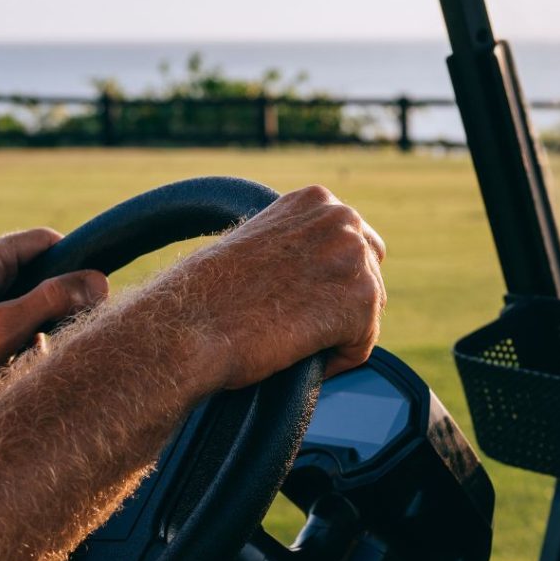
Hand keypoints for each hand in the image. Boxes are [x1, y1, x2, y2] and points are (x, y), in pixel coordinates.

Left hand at [0, 229, 108, 449]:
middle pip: (38, 271)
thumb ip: (52, 302)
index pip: (46, 241)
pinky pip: (8, 320)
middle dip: (60, 301)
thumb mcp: (3, 330)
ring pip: (26, 299)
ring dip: (40, 326)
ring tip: (35, 354)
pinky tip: (16, 364)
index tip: (95, 296)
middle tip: (68, 333)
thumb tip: (100, 282)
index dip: (77, 263)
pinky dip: (21, 339)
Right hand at [154, 184, 385, 390]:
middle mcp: (342, 218)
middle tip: (300, 330)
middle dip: (340, 306)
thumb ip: (296, 246)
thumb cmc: (209, 296)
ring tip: (294, 343)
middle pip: (368, 276)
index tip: (305, 304)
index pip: (352, 245)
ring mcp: (354, 256)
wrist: (192, 324)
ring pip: (367, 311)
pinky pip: (363, 344)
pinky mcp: (361, 300)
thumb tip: (317, 275)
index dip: (330, 282)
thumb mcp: (257, 246)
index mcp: (315, 200)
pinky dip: (338, 360)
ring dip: (338, 334)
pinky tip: (304, 358)